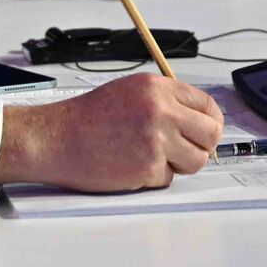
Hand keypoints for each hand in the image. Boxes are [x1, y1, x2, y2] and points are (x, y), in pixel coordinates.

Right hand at [0, 73, 225, 190]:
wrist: (55, 138)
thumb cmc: (86, 118)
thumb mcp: (129, 92)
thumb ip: (164, 101)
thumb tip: (197, 120)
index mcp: (157, 88)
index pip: (207, 105)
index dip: (210, 122)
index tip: (206, 132)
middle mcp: (161, 110)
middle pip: (211, 133)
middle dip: (203, 146)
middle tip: (186, 151)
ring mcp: (156, 140)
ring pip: (196, 160)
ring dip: (180, 164)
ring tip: (152, 158)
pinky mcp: (148, 168)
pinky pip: (168, 178)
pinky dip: (153, 177)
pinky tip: (130, 165)